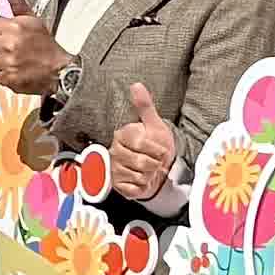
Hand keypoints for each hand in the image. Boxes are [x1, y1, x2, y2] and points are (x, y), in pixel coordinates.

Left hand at [0, 9, 64, 95]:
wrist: (60, 70)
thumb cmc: (46, 45)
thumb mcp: (32, 19)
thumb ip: (16, 2)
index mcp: (14, 27)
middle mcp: (10, 44)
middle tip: (0, 47)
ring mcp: (9, 62)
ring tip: (8, 59)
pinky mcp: (9, 78)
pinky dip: (0, 74)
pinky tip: (11, 69)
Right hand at [106, 81, 178, 202]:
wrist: (157, 169)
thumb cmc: (155, 146)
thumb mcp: (154, 125)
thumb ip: (145, 106)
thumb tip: (136, 85)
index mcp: (122, 135)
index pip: (141, 143)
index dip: (156, 149)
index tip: (160, 149)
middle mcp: (115, 151)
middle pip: (142, 162)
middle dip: (155, 163)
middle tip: (156, 161)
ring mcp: (114, 168)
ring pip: (139, 176)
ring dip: (150, 176)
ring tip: (149, 170)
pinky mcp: (117, 184)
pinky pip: (134, 189)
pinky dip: (143, 187)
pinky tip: (142, 181)